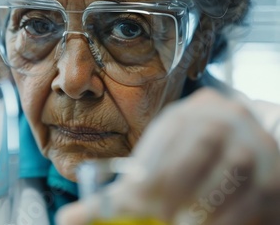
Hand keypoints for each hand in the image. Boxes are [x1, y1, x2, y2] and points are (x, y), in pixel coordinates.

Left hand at [56, 88, 279, 224]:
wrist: (240, 148)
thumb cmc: (185, 162)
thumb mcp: (152, 167)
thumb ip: (113, 196)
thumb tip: (68, 220)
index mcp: (188, 113)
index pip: (170, 132)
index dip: (153, 167)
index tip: (133, 198)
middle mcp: (225, 119)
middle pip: (201, 144)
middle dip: (177, 183)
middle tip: (157, 213)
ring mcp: (255, 144)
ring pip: (233, 171)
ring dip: (205, 205)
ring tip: (182, 224)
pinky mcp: (274, 176)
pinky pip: (256, 197)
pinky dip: (232, 219)